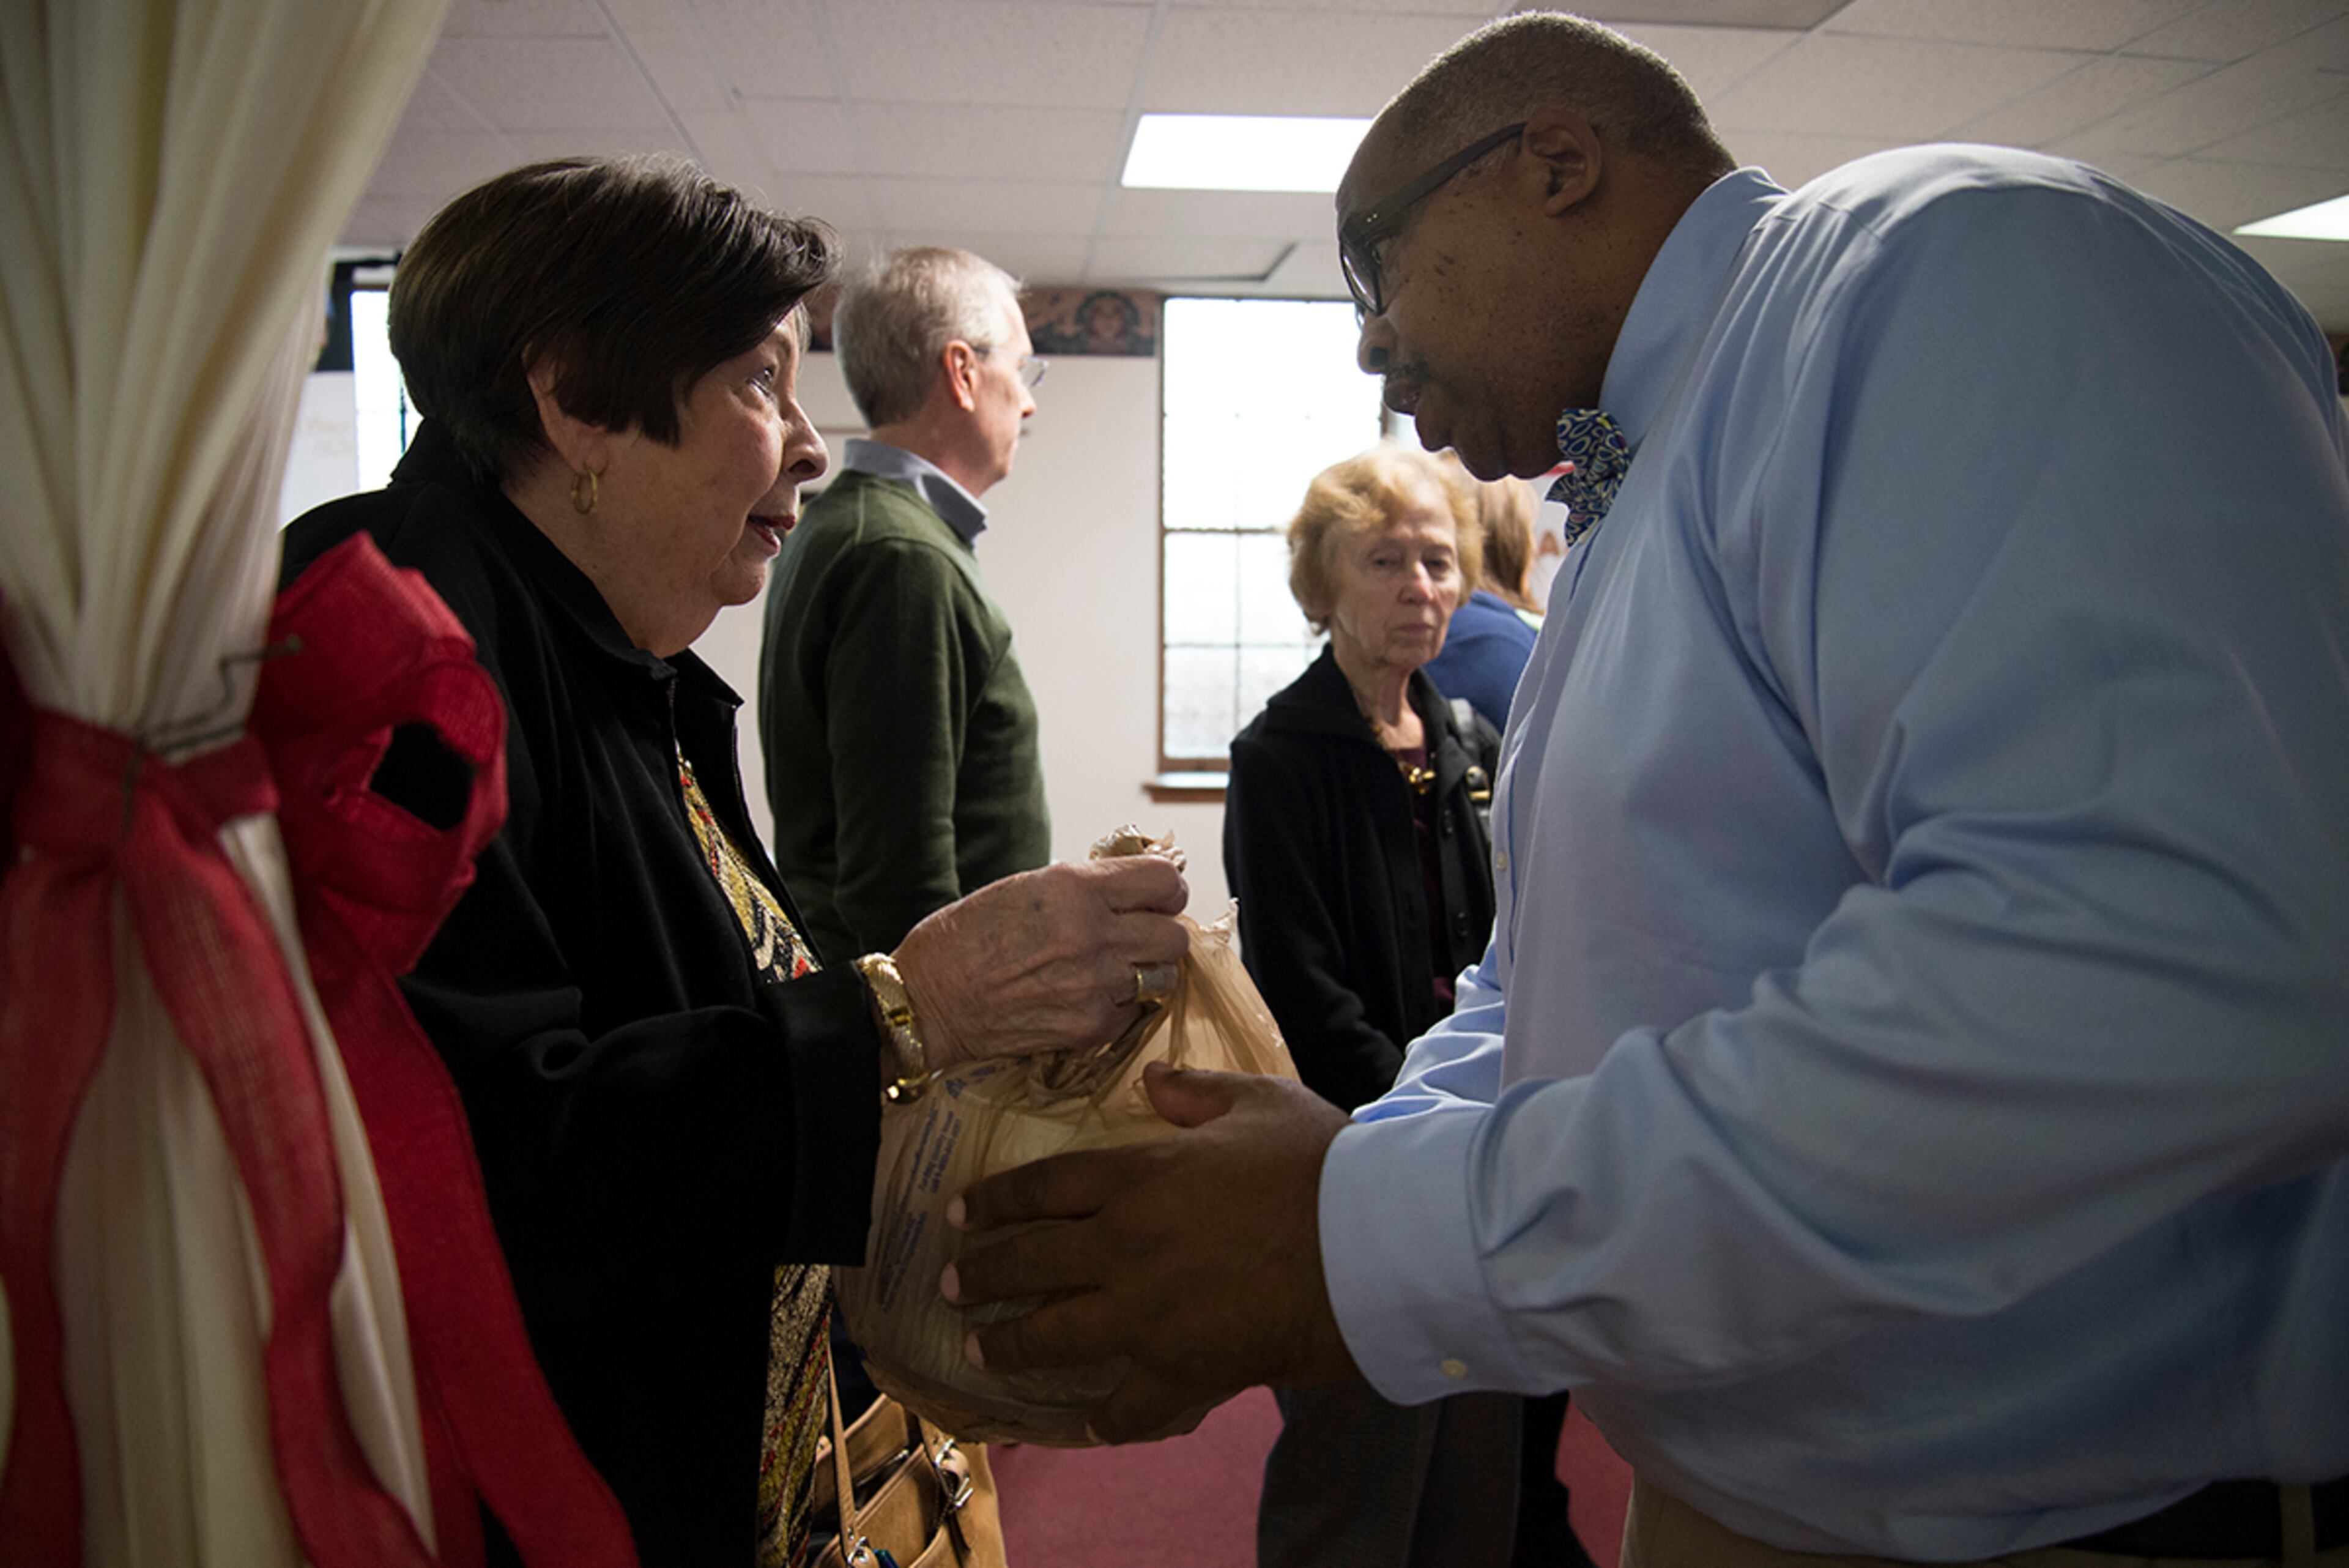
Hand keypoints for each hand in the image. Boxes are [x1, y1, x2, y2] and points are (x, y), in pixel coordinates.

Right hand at [893, 857, 1187, 1072]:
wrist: (928, 1001)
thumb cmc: (965, 939)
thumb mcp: (1026, 886)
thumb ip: (1085, 887)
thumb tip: (1132, 891)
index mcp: (1075, 889)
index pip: (1164, 881)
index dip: (1166, 891)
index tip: (1157, 898)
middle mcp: (1093, 935)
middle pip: (1175, 935)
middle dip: (1159, 933)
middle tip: (1135, 937)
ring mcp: (1095, 986)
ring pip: (1163, 977)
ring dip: (1145, 972)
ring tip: (1112, 970)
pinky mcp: (1091, 1028)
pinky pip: (1134, 1014)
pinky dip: (1120, 1007)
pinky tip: (1086, 998)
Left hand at [944, 1064, 1359, 1441]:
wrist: (1371, 1243)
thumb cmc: (1320, 1164)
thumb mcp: (1259, 1101)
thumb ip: (1197, 1090)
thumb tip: (1153, 1077)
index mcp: (1139, 1176)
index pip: (1041, 1188)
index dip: (993, 1202)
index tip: (958, 1214)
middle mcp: (1124, 1246)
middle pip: (1028, 1262)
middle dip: (979, 1274)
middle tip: (950, 1283)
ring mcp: (1145, 1313)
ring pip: (1051, 1337)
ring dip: (1007, 1345)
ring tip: (978, 1349)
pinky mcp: (1180, 1369)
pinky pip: (1128, 1406)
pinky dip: (1106, 1419)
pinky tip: (1090, 1423)